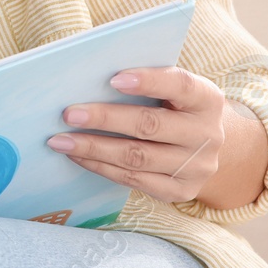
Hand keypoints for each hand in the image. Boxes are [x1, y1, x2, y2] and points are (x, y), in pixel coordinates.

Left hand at [46, 66, 224, 204]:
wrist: (205, 147)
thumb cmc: (175, 107)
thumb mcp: (173, 90)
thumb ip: (146, 81)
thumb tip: (90, 77)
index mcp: (207, 99)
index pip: (180, 85)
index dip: (149, 81)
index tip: (113, 79)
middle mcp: (207, 134)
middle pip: (150, 125)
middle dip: (105, 119)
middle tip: (69, 114)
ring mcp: (196, 167)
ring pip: (137, 158)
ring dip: (94, 148)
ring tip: (61, 140)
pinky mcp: (181, 191)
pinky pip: (134, 180)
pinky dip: (101, 167)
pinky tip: (78, 156)